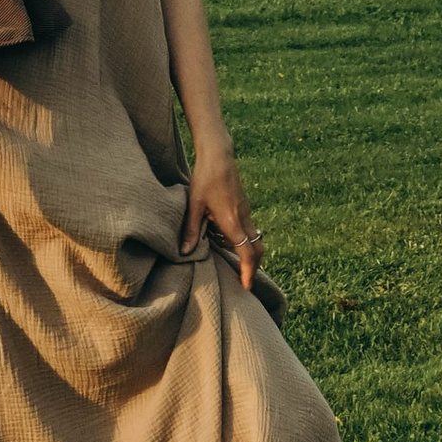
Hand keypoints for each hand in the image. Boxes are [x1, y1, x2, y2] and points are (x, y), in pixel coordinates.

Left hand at [182, 145, 262, 290]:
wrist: (218, 155)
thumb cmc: (205, 177)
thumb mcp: (194, 204)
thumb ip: (191, 230)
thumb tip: (185, 253)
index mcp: (233, 222)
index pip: (247, 253)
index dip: (248, 272)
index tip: (247, 286)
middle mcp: (244, 218)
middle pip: (257, 249)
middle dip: (253, 266)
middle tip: (244, 280)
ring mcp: (246, 211)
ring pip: (253, 238)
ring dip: (246, 252)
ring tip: (231, 261)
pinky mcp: (243, 206)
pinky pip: (247, 228)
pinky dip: (241, 239)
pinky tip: (222, 237)